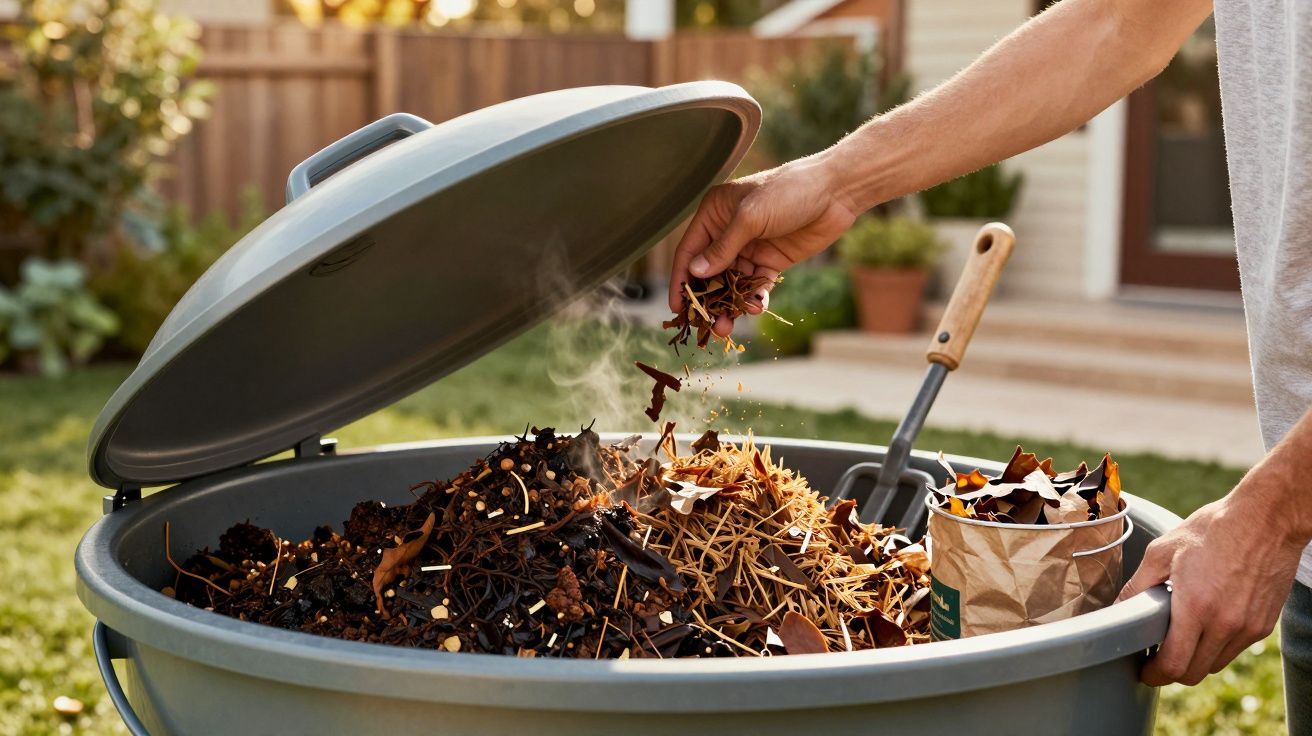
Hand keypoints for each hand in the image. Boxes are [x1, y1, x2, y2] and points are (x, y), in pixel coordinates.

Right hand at [668, 153, 860, 335]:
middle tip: (705, 325)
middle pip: (709, 272)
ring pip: (732, 283)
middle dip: (707, 299)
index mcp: (715, 214)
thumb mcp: (750, 217)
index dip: (681, 279)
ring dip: (729, 305)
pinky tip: (755, 308)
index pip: (690, 250)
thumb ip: (723, 247)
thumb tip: (695, 272)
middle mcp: (728, 231)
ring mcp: (750, 247)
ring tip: (726, 327)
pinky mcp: (771, 261)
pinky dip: (754, 298)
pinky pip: (757, 285)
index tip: (677, 307)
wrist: (834, 192)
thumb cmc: (788, 191)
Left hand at [1116, 482, 1303, 685]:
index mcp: (1196, 607)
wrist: (1267, 519)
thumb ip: (1138, 585)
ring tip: (1179, 638)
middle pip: (1194, 673)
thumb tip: (1120, 607)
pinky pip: (1234, 649)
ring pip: (1215, 663)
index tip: (1143, 671)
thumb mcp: (1163, 551)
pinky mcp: (1264, 625)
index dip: (1153, 674)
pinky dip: (1216, 646)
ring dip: (1195, 659)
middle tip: (1155, 657)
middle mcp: (1225, 624)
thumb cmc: (1213, 529)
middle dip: (1170, 671)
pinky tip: (1205, 624)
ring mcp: (1248, 627)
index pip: (1173, 665)